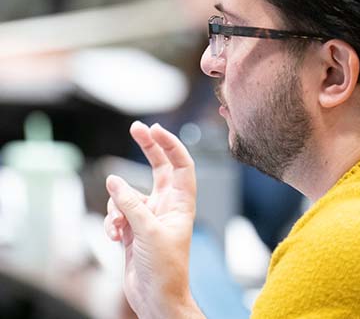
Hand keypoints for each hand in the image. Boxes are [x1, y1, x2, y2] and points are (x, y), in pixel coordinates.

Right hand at [104, 121, 203, 318]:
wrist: (156, 299)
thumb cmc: (165, 268)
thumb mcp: (148, 231)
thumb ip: (130, 204)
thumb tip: (114, 181)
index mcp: (181, 202)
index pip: (181, 164)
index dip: (171, 144)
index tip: (156, 129)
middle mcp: (166, 204)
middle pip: (158, 166)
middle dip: (147, 147)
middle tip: (136, 127)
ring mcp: (149, 214)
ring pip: (128, 193)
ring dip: (118, 205)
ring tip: (120, 226)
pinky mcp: (133, 227)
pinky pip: (118, 212)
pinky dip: (112, 220)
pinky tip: (114, 236)